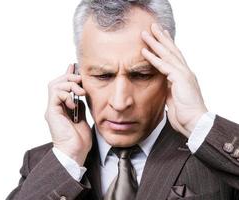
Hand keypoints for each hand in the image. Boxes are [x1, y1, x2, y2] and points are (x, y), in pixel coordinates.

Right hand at [44, 64, 91, 165]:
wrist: (75, 152)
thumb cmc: (79, 139)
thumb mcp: (82, 117)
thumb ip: (79, 105)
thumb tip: (80, 93)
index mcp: (61, 108)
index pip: (62, 87)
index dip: (68, 75)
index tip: (74, 67)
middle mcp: (55, 107)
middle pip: (55, 83)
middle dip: (69, 78)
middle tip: (80, 80)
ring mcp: (52, 109)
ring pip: (54, 85)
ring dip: (69, 84)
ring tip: (80, 92)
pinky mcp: (52, 112)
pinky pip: (55, 94)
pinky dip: (66, 94)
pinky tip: (73, 102)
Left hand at [141, 23, 207, 137]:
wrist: (194, 123)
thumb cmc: (184, 115)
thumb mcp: (173, 98)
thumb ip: (168, 89)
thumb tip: (163, 85)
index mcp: (183, 77)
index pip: (174, 57)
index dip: (167, 46)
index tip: (160, 38)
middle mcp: (184, 72)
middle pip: (172, 51)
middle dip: (161, 38)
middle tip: (153, 27)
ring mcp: (184, 74)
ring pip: (167, 54)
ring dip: (155, 43)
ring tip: (146, 33)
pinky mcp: (181, 79)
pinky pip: (164, 66)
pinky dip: (153, 58)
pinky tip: (145, 51)